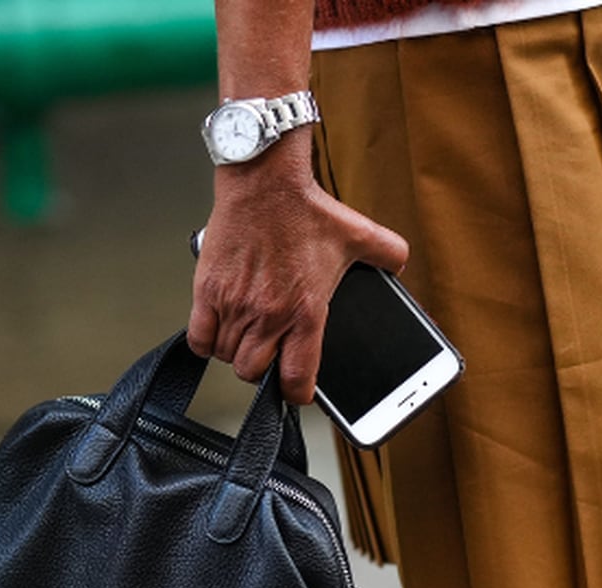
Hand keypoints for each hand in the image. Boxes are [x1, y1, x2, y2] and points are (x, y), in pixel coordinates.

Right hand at [188, 142, 409, 405]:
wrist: (265, 181)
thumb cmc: (307, 208)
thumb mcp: (358, 234)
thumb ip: (387, 254)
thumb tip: (401, 264)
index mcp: (305, 312)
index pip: (296, 379)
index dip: (298, 392)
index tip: (297, 388)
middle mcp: (268, 315)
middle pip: (254, 373)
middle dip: (262, 371)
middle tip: (268, 355)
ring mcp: (235, 305)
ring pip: (228, 358)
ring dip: (237, 354)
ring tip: (248, 338)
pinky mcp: (208, 291)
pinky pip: (200, 339)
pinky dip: (207, 342)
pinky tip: (218, 331)